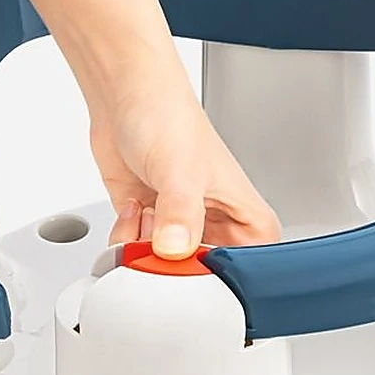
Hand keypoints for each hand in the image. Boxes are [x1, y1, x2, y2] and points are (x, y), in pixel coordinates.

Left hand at [93, 63, 281, 256]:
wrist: (124, 97)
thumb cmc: (169, 116)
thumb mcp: (181, 170)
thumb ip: (181, 214)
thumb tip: (174, 248)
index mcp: (243, 213)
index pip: (251, 267)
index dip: (225, 276)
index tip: (196, 269)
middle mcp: (214, 222)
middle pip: (202, 274)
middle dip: (173, 265)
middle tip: (161, 243)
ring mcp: (178, 223)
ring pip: (163, 267)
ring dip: (144, 250)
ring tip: (145, 217)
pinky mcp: (147, 222)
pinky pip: (136, 253)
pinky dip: (125, 239)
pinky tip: (131, 210)